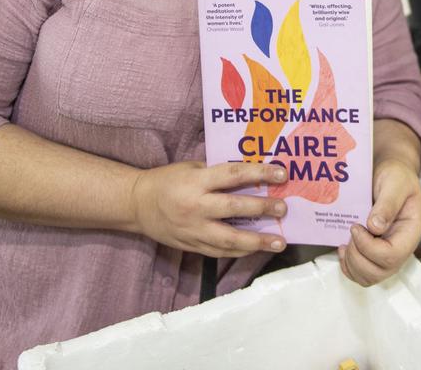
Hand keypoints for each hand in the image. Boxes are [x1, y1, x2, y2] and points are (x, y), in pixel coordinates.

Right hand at [130, 160, 287, 256]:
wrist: (137, 204)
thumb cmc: (168, 180)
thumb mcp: (192, 168)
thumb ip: (218, 173)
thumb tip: (252, 177)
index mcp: (196, 181)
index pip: (233, 175)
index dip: (259, 174)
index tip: (282, 175)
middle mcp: (196, 206)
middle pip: (234, 208)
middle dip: (262, 209)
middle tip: (283, 209)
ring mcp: (193, 230)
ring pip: (229, 238)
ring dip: (256, 241)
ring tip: (279, 241)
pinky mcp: (191, 245)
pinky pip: (219, 251)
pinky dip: (240, 251)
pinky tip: (256, 249)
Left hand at [338, 158, 420, 285]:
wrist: (391, 174)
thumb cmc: (396, 177)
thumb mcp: (395, 183)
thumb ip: (388, 203)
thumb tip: (375, 227)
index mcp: (409, 233)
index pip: (392, 256)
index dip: (368, 246)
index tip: (355, 226)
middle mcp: (400, 248)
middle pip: (379, 272)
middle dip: (357, 256)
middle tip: (351, 231)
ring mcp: (386, 254)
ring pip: (368, 277)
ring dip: (351, 263)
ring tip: (345, 242)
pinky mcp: (373, 254)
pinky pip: (360, 274)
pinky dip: (348, 267)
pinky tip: (343, 249)